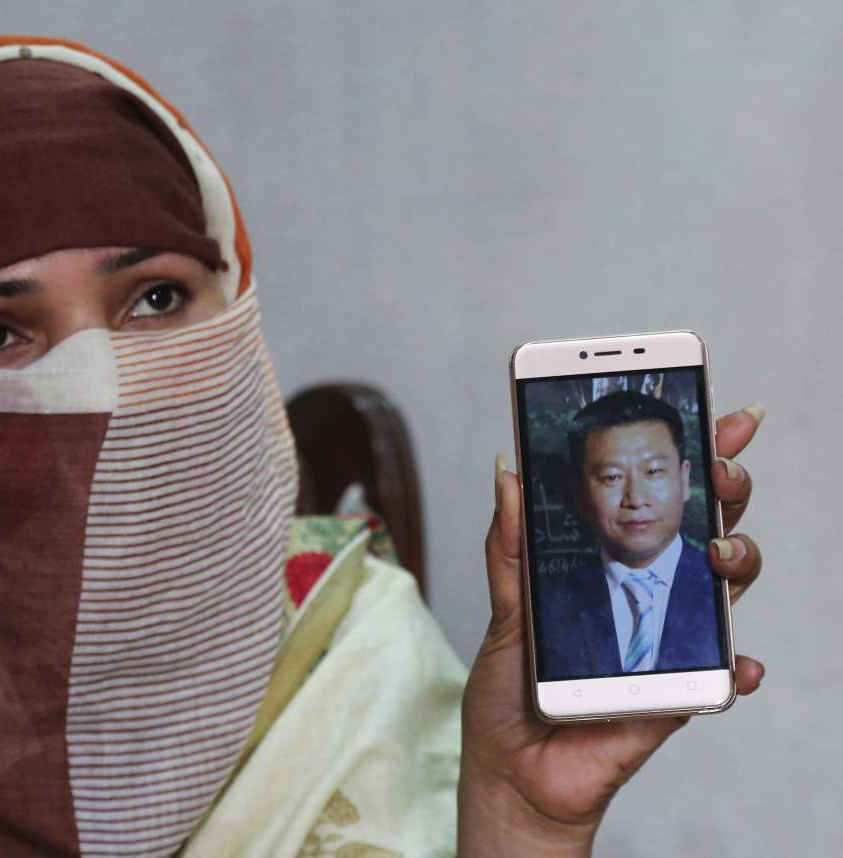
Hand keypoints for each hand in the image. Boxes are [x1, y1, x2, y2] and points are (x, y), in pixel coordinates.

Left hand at [456, 406, 765, 856]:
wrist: (510, 771)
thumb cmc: (509, 691)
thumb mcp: (502, 609)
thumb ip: (509, 545)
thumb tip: (508, 470)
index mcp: (610, 569)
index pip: (663, 502)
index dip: (699, 458)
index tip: (722, 412)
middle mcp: (649, 600)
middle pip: (708, 531)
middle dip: (727, 492)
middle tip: (722, 470)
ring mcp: (667, 646)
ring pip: (726, 594)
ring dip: (738, 562)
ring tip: (719, 552)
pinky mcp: (672, 697)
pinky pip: (718, 681)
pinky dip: (734, 670)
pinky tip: (734, 663)